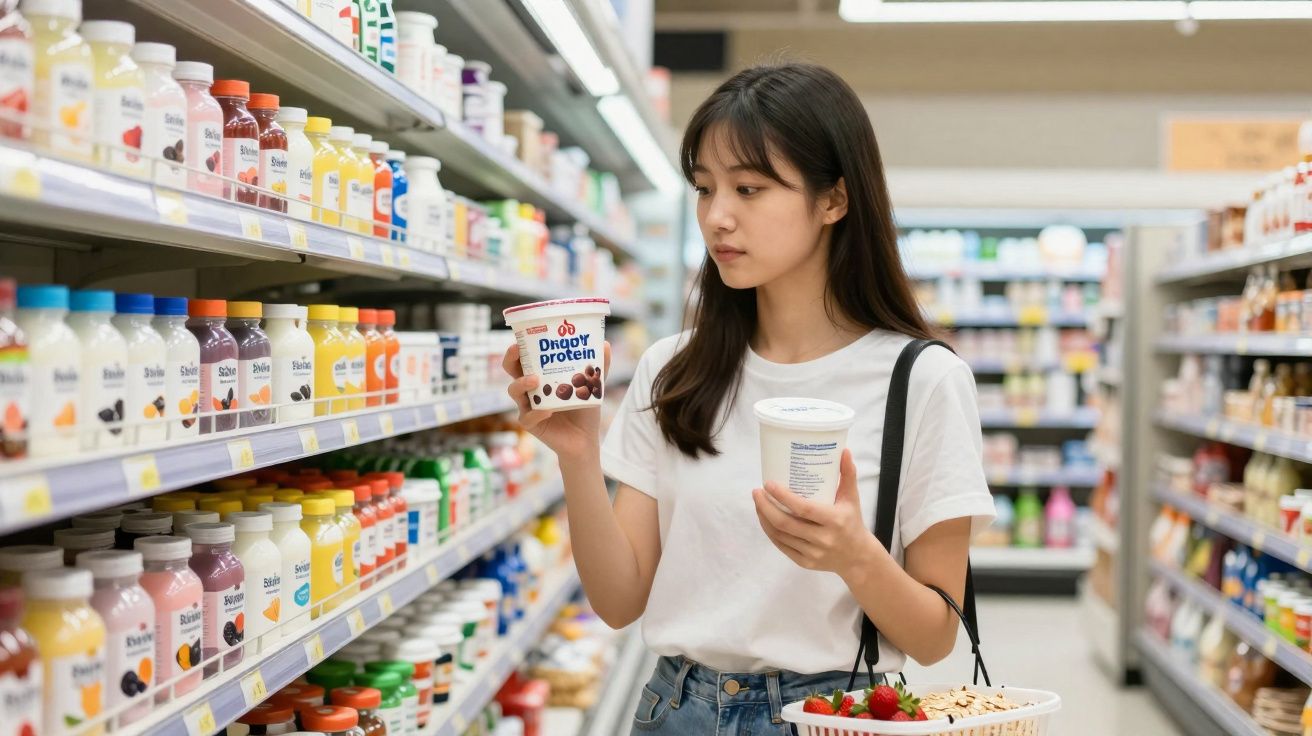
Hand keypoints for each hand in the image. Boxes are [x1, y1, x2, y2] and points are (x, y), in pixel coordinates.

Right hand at [503, 341, 611, 461]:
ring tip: (535, 380)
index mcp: (541, 375)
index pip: (525, 357)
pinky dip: (537, 413)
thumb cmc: (584, 408)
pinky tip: (549, 411)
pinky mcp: (531, 423)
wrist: (585, 438)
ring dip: (522, 383)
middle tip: (517, 349)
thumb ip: (599, 367)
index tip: (522, 336)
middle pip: (511, 370)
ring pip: (514, 391)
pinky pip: (528, 417)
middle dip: (511, 358)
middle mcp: (530, 388)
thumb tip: (605, 345)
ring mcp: (528, 406)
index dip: (520, 346)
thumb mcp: (593, 386)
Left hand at [752, 450, 880, 577]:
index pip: (803, 508)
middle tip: (756, 492)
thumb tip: (843, 451)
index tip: (768, 484)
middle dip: (765, 506)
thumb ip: (847, 474)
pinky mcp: (805, 562)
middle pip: (785, 523)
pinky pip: (781, 546)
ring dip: (764, 518)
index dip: (783, 496)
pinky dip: (770, 531)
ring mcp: (812, 553)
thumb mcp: (852, 498)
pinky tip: (764, 519)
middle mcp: (823, 539)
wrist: (858, 557)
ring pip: (780, 535)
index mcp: (834, 520)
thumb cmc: (852, 522)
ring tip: (758, 502)